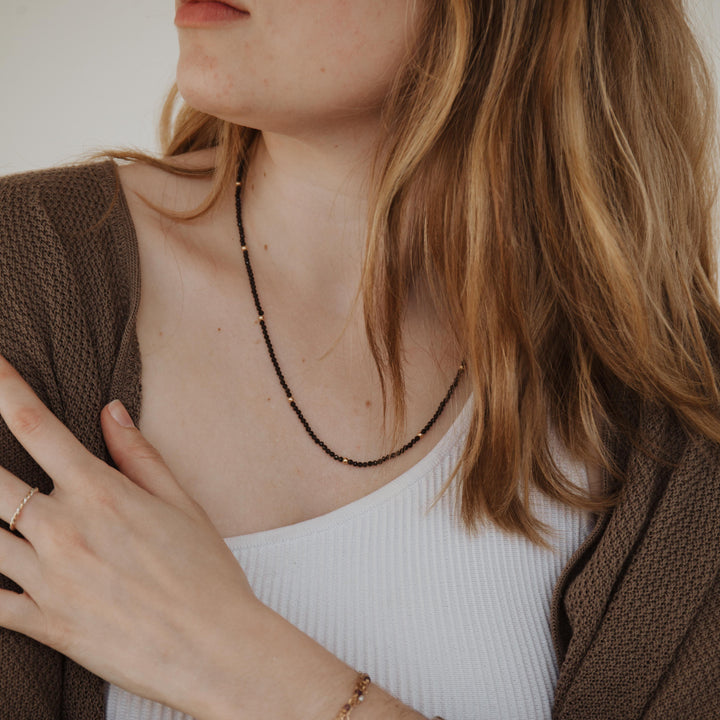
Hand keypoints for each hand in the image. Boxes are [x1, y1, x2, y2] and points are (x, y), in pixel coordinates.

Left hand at [0, 353, 260, 716]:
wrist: (213, 645)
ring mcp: (46, 580)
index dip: (2, 389)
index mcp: (99, 493)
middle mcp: (62, 530)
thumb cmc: (205, 570)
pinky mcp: (42, 624)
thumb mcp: (180, 502)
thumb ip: (138, 453)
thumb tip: (109, 411)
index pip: (34, 426)